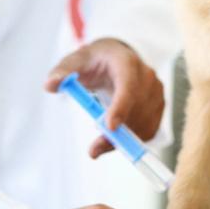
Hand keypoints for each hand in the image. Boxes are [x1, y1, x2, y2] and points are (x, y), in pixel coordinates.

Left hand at [45, 38, 164, 157]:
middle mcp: (146, 75)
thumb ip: (62, 72)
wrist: (114, 58)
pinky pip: (149, 130)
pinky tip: (116, 138)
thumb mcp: (75, 62)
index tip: (109, 127)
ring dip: (123, 139)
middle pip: (137, 109)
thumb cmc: (94, 61)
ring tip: (100, 143)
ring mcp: (156, 91)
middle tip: (93, 149)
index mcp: (126, 62)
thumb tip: (51, 85)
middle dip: (117, 133)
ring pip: (144, 122)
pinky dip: (133, 140)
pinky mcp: (159, 105)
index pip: (128, 84)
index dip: (121, 107)